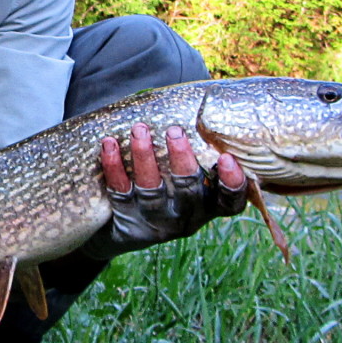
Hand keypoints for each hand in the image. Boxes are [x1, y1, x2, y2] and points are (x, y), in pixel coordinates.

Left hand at [81, 123, 247, 259]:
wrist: (122, 234)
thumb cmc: (163, 191)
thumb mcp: (183, 183)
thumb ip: (195, 156)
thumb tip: (194, 108)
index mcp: (207, 206)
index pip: (229, 202)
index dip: (232, 183)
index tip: (227, 158)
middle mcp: (185, 217)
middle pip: (188, 189)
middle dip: (181, 158)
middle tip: (174, 131)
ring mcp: (156, 222)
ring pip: (152, 189)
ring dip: (145, 157)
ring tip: (139, 130)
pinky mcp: (128, 223)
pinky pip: (120, 193)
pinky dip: (114, 167)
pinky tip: (109, 145)